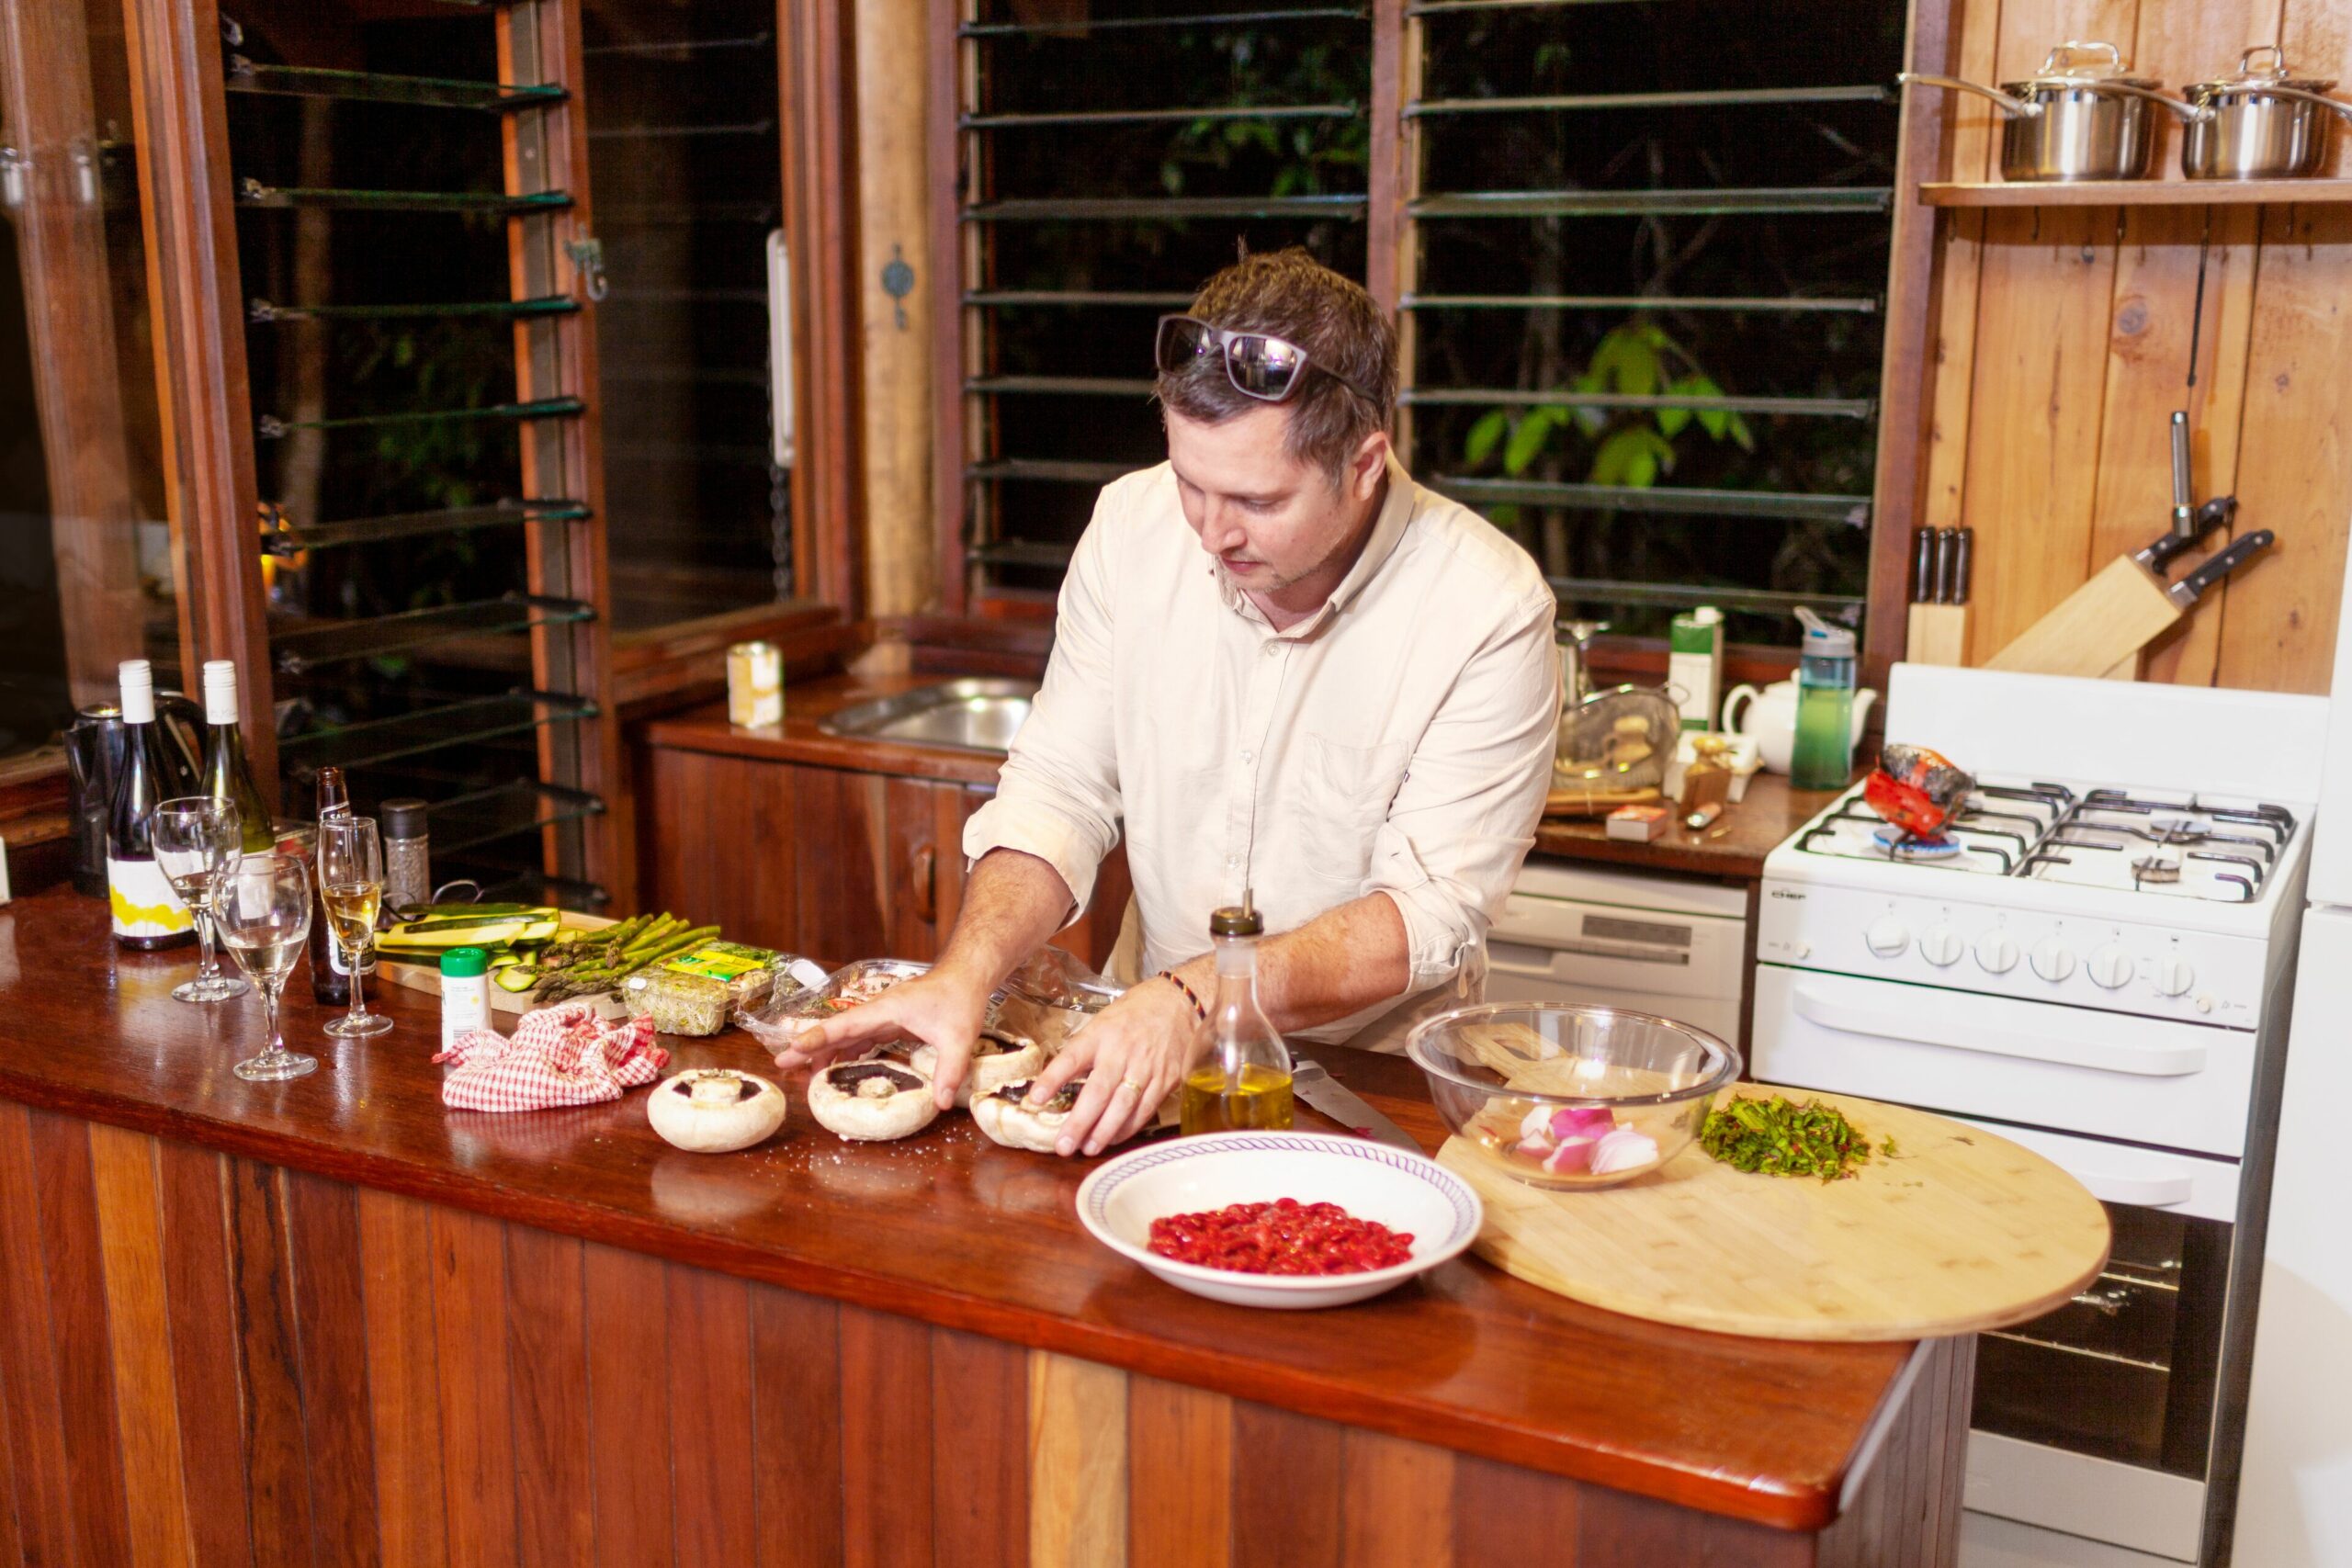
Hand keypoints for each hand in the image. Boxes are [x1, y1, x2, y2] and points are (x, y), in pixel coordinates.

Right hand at [773, 968, 993, 1109]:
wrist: (968, 975)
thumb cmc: (961, 998)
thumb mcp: (958, 1037)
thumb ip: (949, 1070)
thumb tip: (940, 1104)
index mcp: (886, 1010)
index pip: (844, 1026)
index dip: (817, 1038)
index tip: (791, 1049)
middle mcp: (879, 1011)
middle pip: (837, 1031)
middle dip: (809, 1047)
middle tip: (782, 1065)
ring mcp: (884, 1015)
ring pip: (848, 1036)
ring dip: (827, 1053)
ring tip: (807, 1075)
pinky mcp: (892, 1021)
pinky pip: (863, 1038)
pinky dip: (849, 1052)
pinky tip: (841, 1067)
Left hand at [1024, 978, 1199, 1155]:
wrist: (1180, 1002)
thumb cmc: (1135, 1012)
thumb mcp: (1103, 1022)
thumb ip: (1086, 1051)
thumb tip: (1059, 1082)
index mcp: (1100, 1034)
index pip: (1072, 1058)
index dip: (1052, 1079)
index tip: (1035, 1100)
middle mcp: (1122, 1052)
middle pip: (1098, 1091)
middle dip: (1080, 1122)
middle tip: (1063, 1146)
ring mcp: (1146, 1067)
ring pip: (1123, 1105)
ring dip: (1104, 1131)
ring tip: (1087, 1149)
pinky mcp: (1166, 1079)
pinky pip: (1145, 1110)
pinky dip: (1128, 1128)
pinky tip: (1114, 1139)